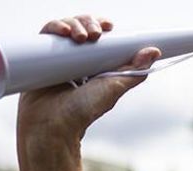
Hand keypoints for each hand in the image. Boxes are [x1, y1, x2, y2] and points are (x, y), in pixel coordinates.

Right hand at [17, 15, 160, 143]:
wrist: (51, 125)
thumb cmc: (82, 112)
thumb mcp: (112, 89)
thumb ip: (133, 73)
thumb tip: (153, 52)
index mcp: (94, 66)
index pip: (98, 37)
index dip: (101, 26)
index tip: (108, 26)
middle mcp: (76, 61)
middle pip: (81, 28)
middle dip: (88, 23)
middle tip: (94, 34)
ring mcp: (57, 59)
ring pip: (65, 28)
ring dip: (74, 23)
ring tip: (79, 37)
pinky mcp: (39, 59)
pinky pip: (46, 35)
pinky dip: (54, 27)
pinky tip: (63, 32)